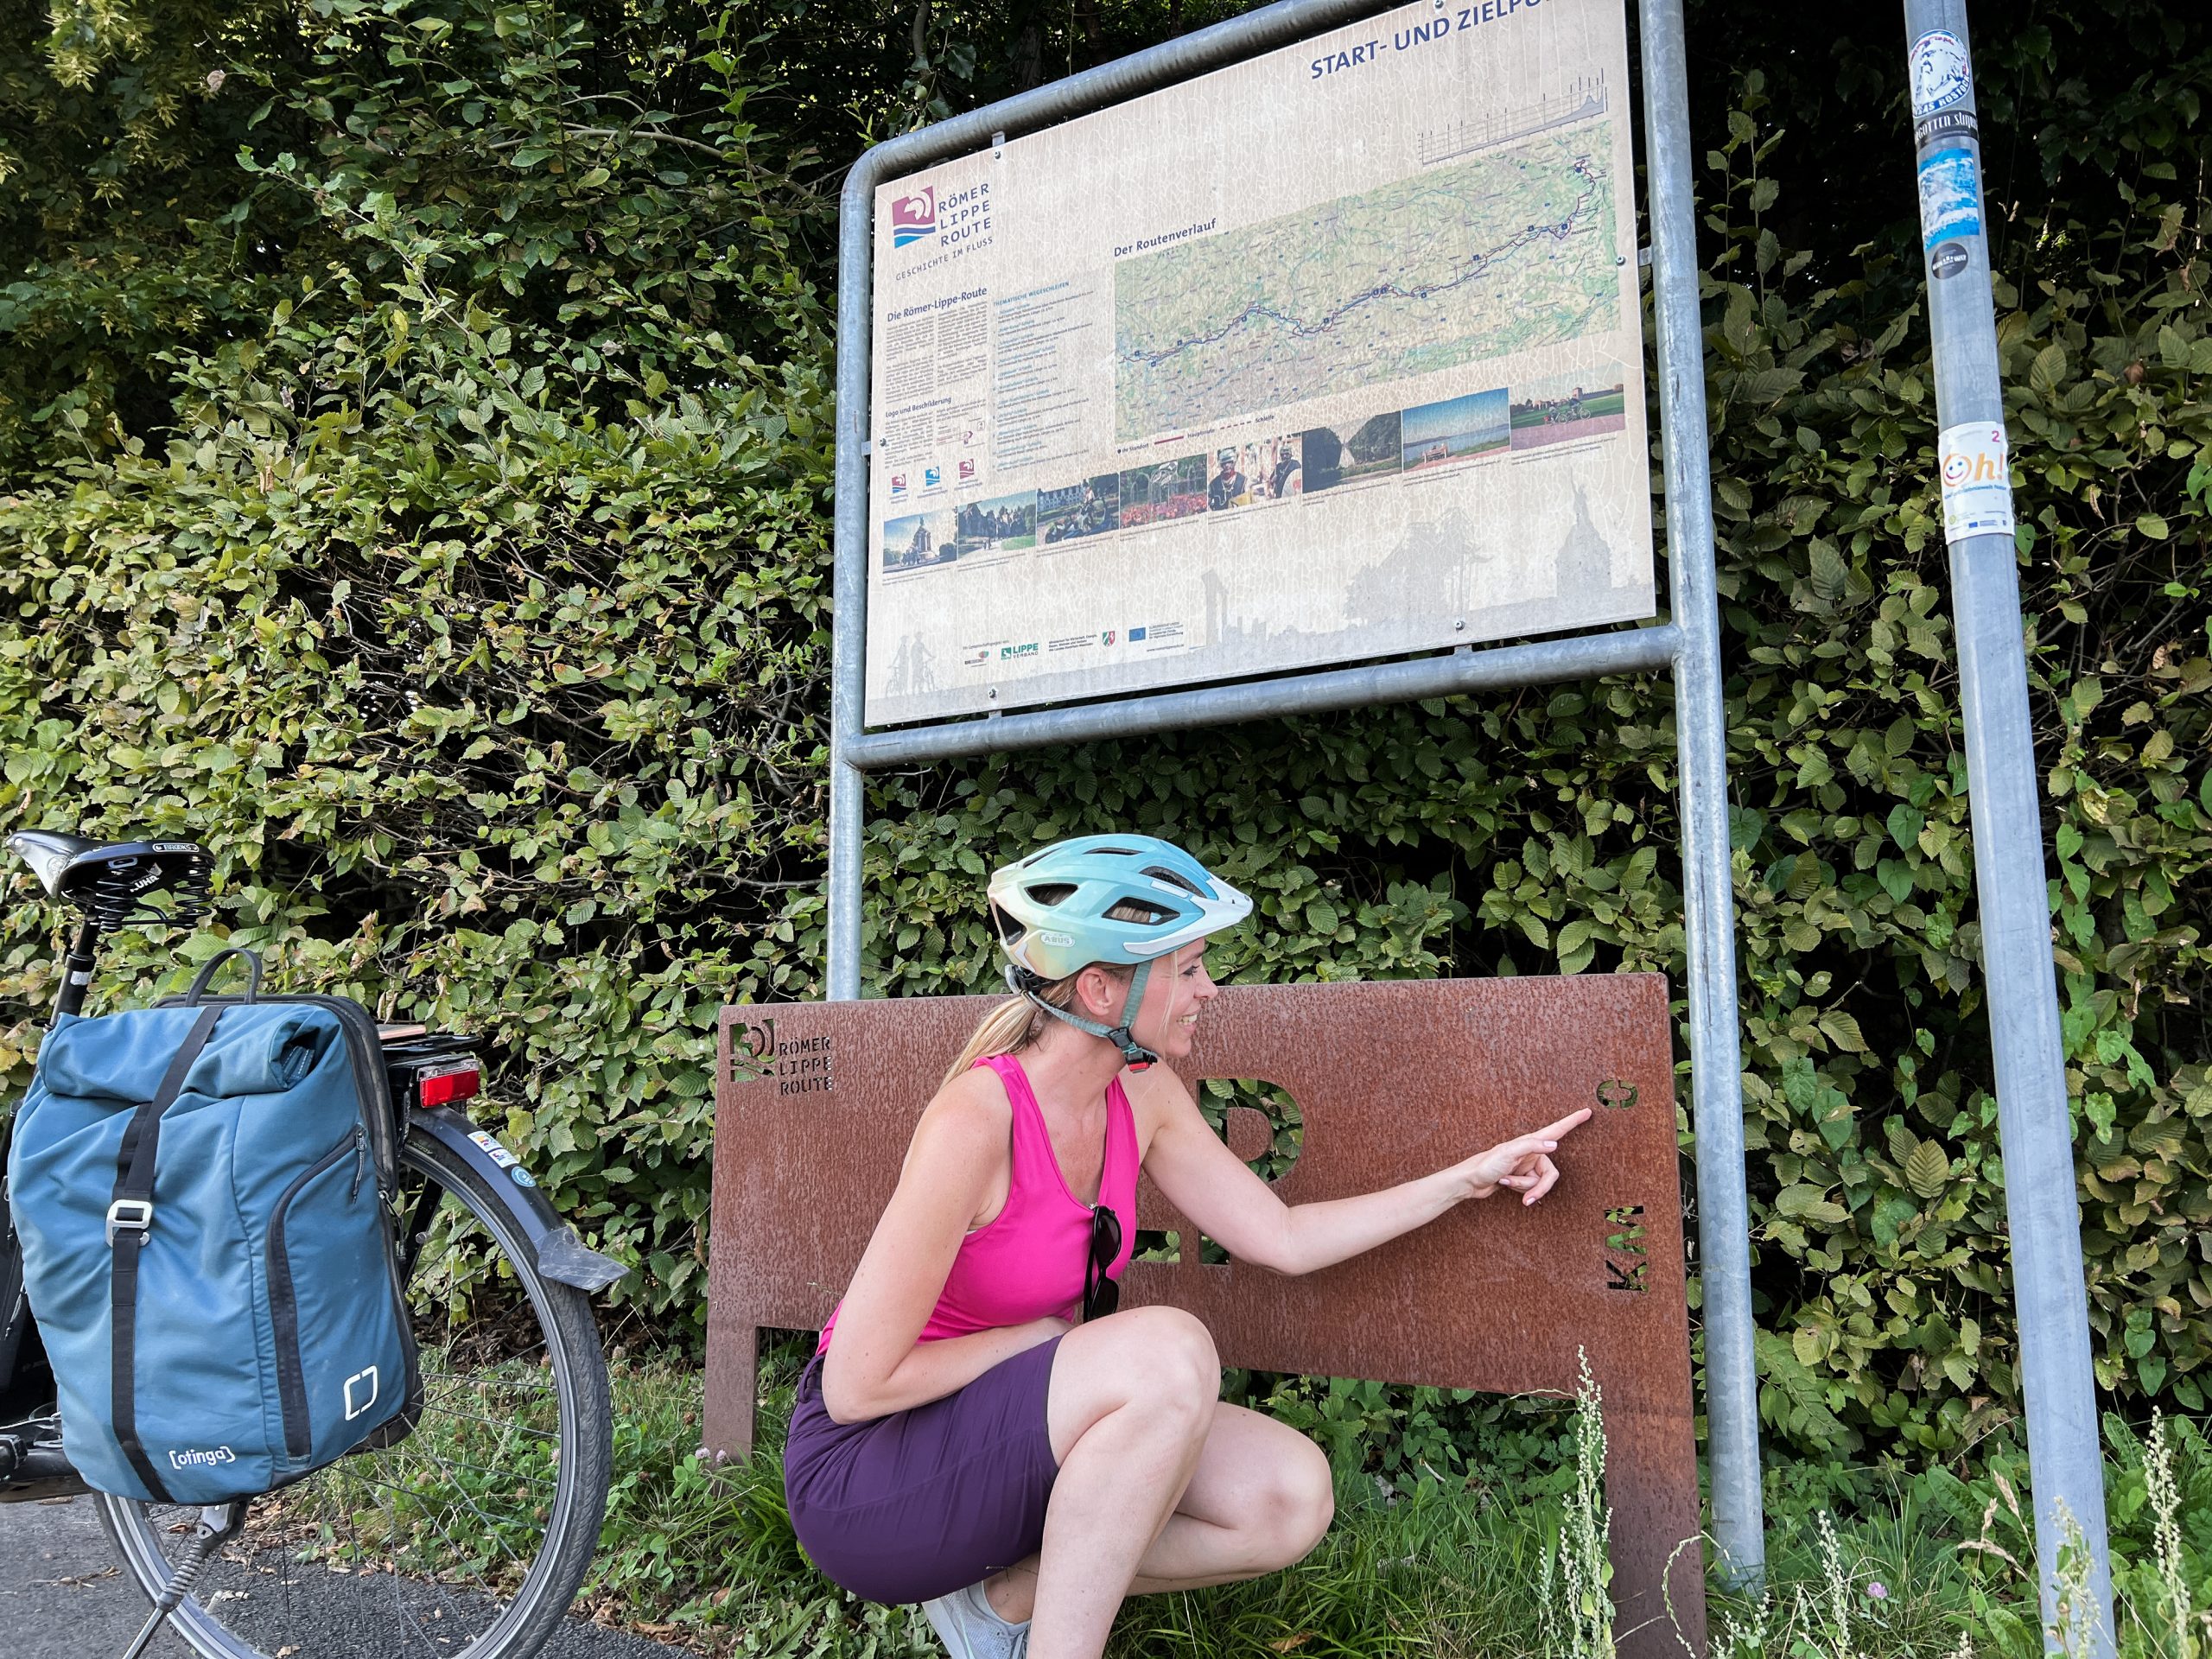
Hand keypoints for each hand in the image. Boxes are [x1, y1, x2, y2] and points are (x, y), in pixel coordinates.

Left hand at [1454, 1108, 1591, 1205]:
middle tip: (1528, 1198)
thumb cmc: (1486, 1164)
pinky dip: (1520, 1190)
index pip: (1557, 1130)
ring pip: (1540, 1184)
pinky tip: (1506, 1185)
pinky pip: (1531, 1189)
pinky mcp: (1522, 1178)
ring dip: (1524, 1188)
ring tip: (1506, 1182)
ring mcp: (1528, 1166)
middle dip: (1539, 1188)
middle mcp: (1532, 1153)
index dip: (1572, 1121)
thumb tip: (1554, 1145)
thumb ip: (1532, 1146)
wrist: (1470, 1181)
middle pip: (1551, 1174)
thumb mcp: (1508, 1153)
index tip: (1587, 1112)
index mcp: (1531, 1142)